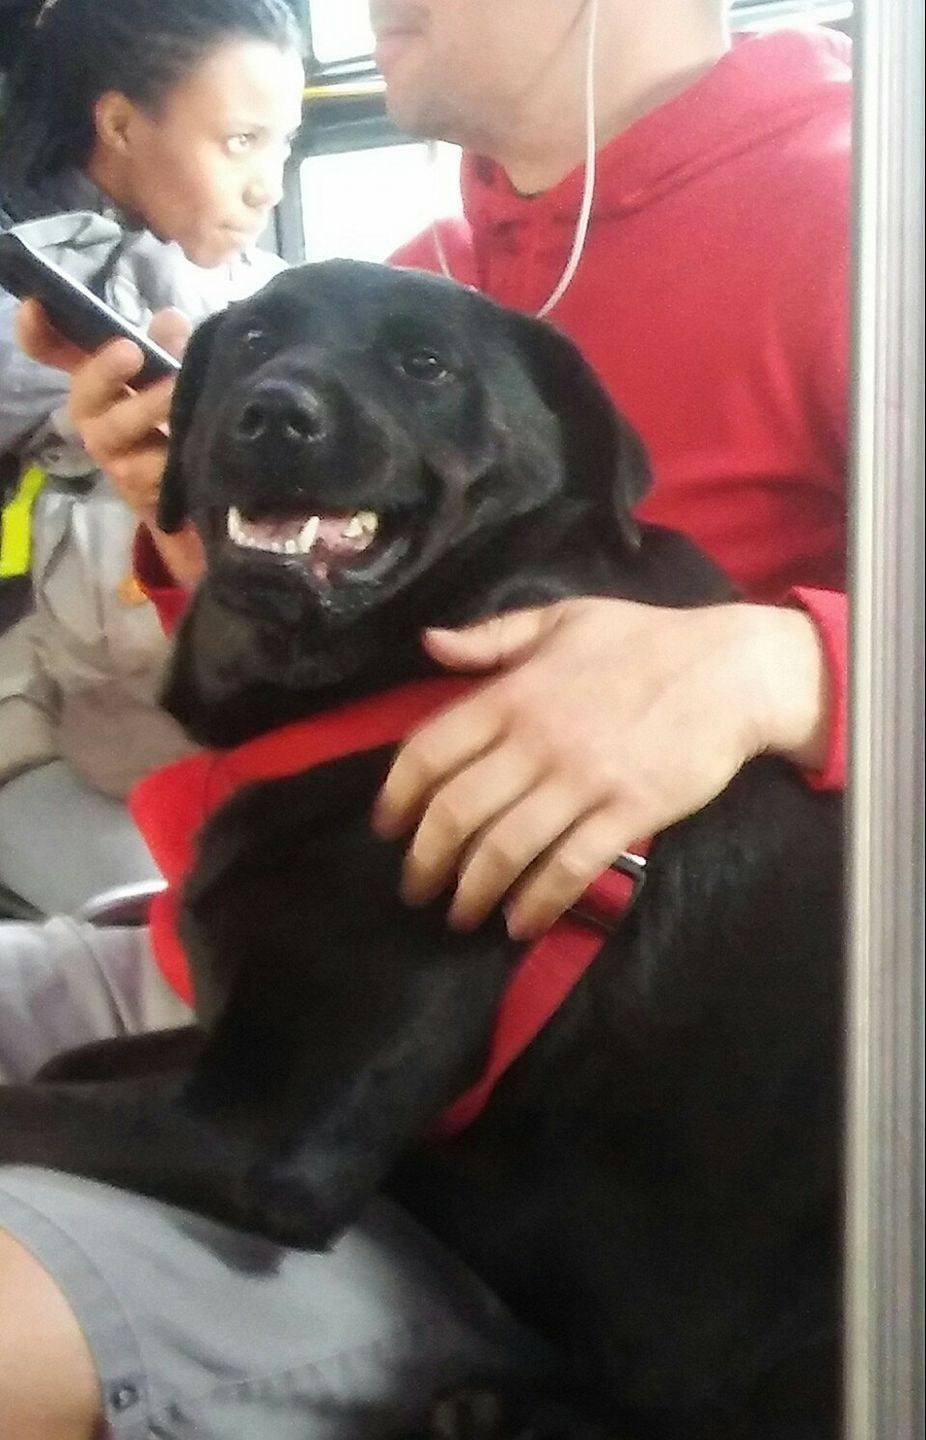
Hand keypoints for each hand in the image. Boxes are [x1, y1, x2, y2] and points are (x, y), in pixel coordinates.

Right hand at [15, 300, 203, 585]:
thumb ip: (166, 344)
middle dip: (104, 372)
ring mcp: (114, 457)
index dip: (38, 332)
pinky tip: (189, 443)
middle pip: (84, 395)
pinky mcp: (139, 490)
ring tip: (175, 390)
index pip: (53, 352)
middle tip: (130, 351)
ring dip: (146, 409)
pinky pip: (151, 473)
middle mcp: (94, 417)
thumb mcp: (169, 373)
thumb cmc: (168, 417)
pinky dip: (170, 456)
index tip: (35, 306)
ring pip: (116, 434)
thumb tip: (171, 322)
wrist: (185, 488)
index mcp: (96, 381)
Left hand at [373, 597, 828, 938]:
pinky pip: (570, 867)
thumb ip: (492, 637)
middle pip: (457, 811)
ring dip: (472, 891)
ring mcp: (584, 779)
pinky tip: (518, 923)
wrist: (731, 670)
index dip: (398, 795)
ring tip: (459, 915)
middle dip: (426, 860)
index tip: (387, 826)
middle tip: (416, 887)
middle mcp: (538, 739)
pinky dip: (537, 902)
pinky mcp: (628, 812)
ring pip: (505, 848)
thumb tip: (429, 644)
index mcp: (514, 692)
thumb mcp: (562, 619)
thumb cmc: (643, 640)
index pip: (430, 750)